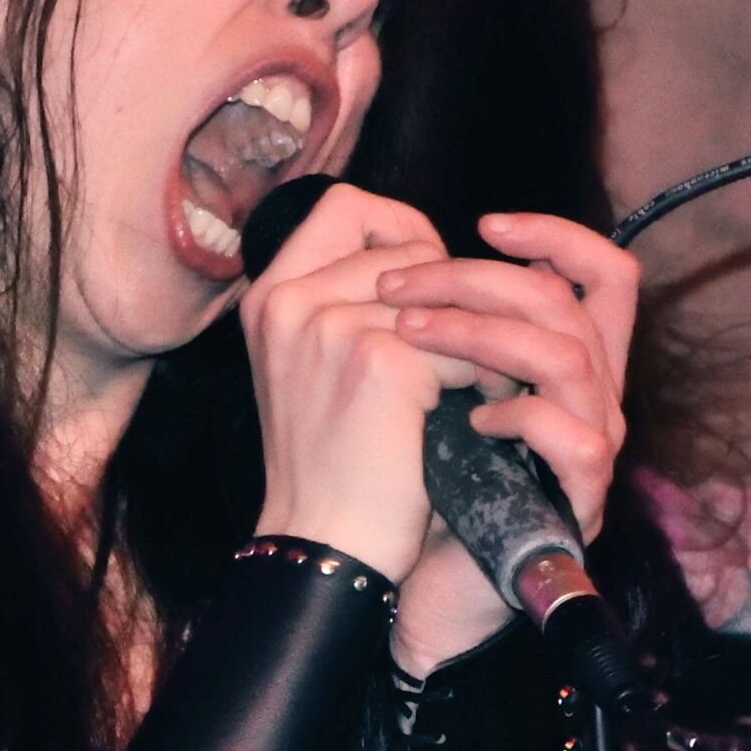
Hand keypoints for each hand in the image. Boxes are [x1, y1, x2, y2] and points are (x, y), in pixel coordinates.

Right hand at [240, 182, 480, 585]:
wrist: (323, 543)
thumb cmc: (331, 467)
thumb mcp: (313, 369)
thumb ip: (348, 305)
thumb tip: (434, 258)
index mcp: (269, 297)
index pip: (345, 207)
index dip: (400, 229)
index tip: (431, 279)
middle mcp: (289, 301)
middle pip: (406, 245)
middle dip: (452, 294)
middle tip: (467, 349)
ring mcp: (329, 326)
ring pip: (442, 294)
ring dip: (475, 336)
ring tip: (482, 380)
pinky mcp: (378, 361)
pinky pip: (462, 344)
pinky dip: (480, 380)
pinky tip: (475, 415)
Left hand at [375, 210, 638, 674]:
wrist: (406, 589)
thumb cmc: (413, 487)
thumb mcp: (428, 390)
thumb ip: (445, 330)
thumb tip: (410, 255)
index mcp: (566, 368)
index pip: (603, 276)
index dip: (557, 235)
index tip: (486, 224)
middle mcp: (592, 402)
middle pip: (572, 301)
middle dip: (480, 276)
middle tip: (401, 285)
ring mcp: (589, 452)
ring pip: (567, 354)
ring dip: (479, 331)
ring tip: (408, 334)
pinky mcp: (574, 502)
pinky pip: (571, 436)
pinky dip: (515, 414)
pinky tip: (463, 418)